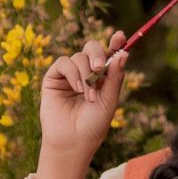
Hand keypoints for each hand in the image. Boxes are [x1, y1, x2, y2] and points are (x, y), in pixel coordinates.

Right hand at [36, 32, 128, 178]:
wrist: (73, 141)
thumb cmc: (93, 125)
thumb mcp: (109, 100)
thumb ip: (115, 77)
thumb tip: (123, 53)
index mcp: (103, 76)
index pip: (109, 53)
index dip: (115, 42)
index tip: (120, 36)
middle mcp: (86, 72)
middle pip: (92, 48)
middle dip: (97, 53)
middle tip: (99, 67)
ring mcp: (69, 74)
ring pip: (78, 56)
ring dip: (85, 74)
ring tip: (88, 96)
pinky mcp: (54, 78)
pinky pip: (63, 63)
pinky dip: (72, 73)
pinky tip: (77, 89)